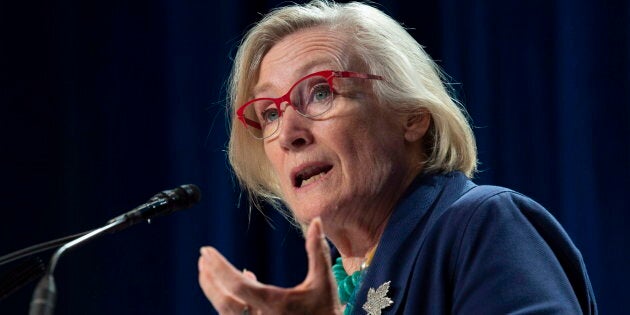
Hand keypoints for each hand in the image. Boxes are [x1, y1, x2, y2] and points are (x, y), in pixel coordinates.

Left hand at [198, 217, 341, 314]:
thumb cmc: (327, 313)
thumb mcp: (323, 281)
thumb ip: (317, 250)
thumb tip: (315, 221)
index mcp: (274, 304)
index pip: (238, 285)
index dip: (219, 267)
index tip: (206, 251)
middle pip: (223, 302)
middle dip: (209, 280)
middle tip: (202, 259)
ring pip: (225, 312)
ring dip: (215, 290)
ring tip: (209, 271)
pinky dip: (229, 300)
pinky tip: (240, 282)